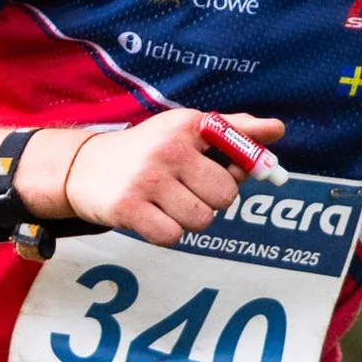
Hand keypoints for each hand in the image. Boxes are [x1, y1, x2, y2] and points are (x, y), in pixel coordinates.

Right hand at [59, 110, 284, 242]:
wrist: (83, 166)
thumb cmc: (146, 150)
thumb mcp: (186, 130)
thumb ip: (233, 131)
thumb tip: (278, 130)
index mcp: (187, 126)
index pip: (239, 149)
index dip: (240, 169)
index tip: (225, 171)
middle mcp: (168, 150)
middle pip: (225, 196)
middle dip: (211, 199)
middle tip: (186, 190)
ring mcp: (147, 180)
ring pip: (201, 220)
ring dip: (188, 218)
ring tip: (167, 203)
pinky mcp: (128, 209)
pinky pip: (172, 236)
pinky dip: (166, 232)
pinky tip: (151, 215)